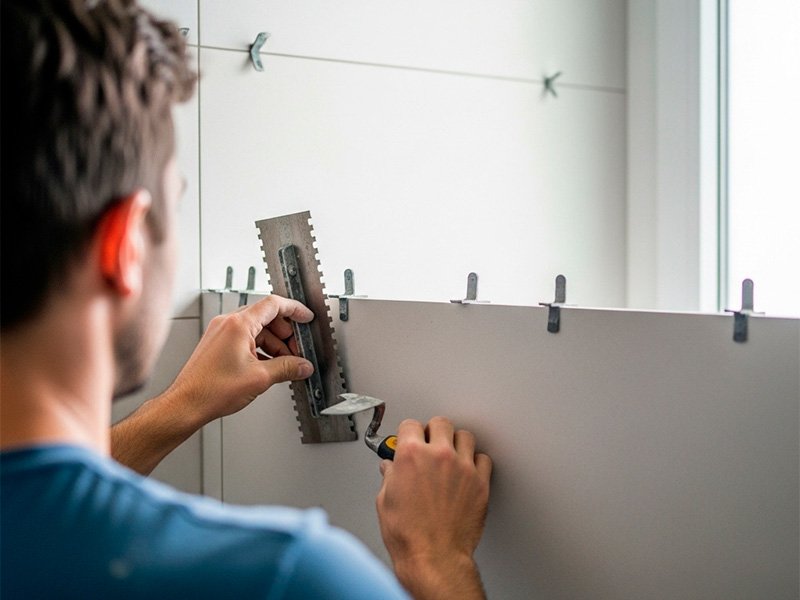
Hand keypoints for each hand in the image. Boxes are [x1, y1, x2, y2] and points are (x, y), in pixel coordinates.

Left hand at [164, 294, 314, 426]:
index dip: (294, 310)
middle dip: (285, 334)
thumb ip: (287, 368)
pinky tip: (268, 366)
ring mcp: (221, 333)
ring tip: (284, 363)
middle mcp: (227, 323)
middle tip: (297, 351)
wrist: (186, 404)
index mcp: (238, 324)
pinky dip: (260, 349)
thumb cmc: (211, 390)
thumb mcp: (260, 378)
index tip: (306, 318)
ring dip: (273, 344)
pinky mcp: (217, 344)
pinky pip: (245, 339)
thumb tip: (302, 366)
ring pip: (257, 330)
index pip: (273, 304)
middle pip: (266, 317)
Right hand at [376, 417, 491, 598]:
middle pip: (440, 423)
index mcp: (411, 455)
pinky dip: (476, 462)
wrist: (433, 558)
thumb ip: (390, 477)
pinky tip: (467, 470)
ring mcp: (462, 467)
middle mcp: (439, 455)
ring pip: (465, 436)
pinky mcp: (480, 482)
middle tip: (430, 443)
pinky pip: (483, 459)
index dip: (408, 433)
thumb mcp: (385, 501)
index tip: (409, 439)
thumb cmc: (408, 536)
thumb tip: (391, 470)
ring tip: (450, 454)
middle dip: (433, 432)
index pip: (410, 425)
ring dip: (456, 443)